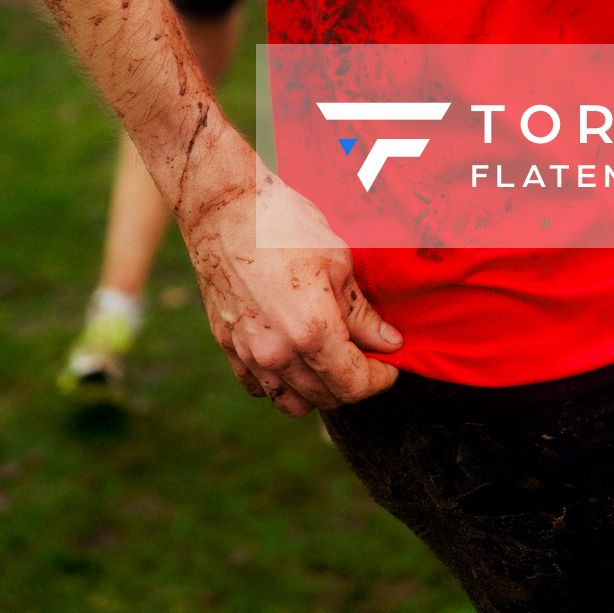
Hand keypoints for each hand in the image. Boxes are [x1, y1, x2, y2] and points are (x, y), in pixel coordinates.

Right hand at [178, 136, 404, 417]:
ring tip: (331, 361)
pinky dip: (281, 384)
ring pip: (290, 403)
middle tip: (367, 355)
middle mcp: (277, 353)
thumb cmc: (285, 224)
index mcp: (311, 330)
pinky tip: (294, 358)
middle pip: (326, 397)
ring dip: (317, 391)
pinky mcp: (227, 346)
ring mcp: (248, 353)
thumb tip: (387, 342)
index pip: (354, 384)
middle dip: (353, 383)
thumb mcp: (338, 261)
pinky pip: (258, 387)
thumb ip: (362, 313)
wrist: (223, 209)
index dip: (379, 379)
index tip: (390, 365)